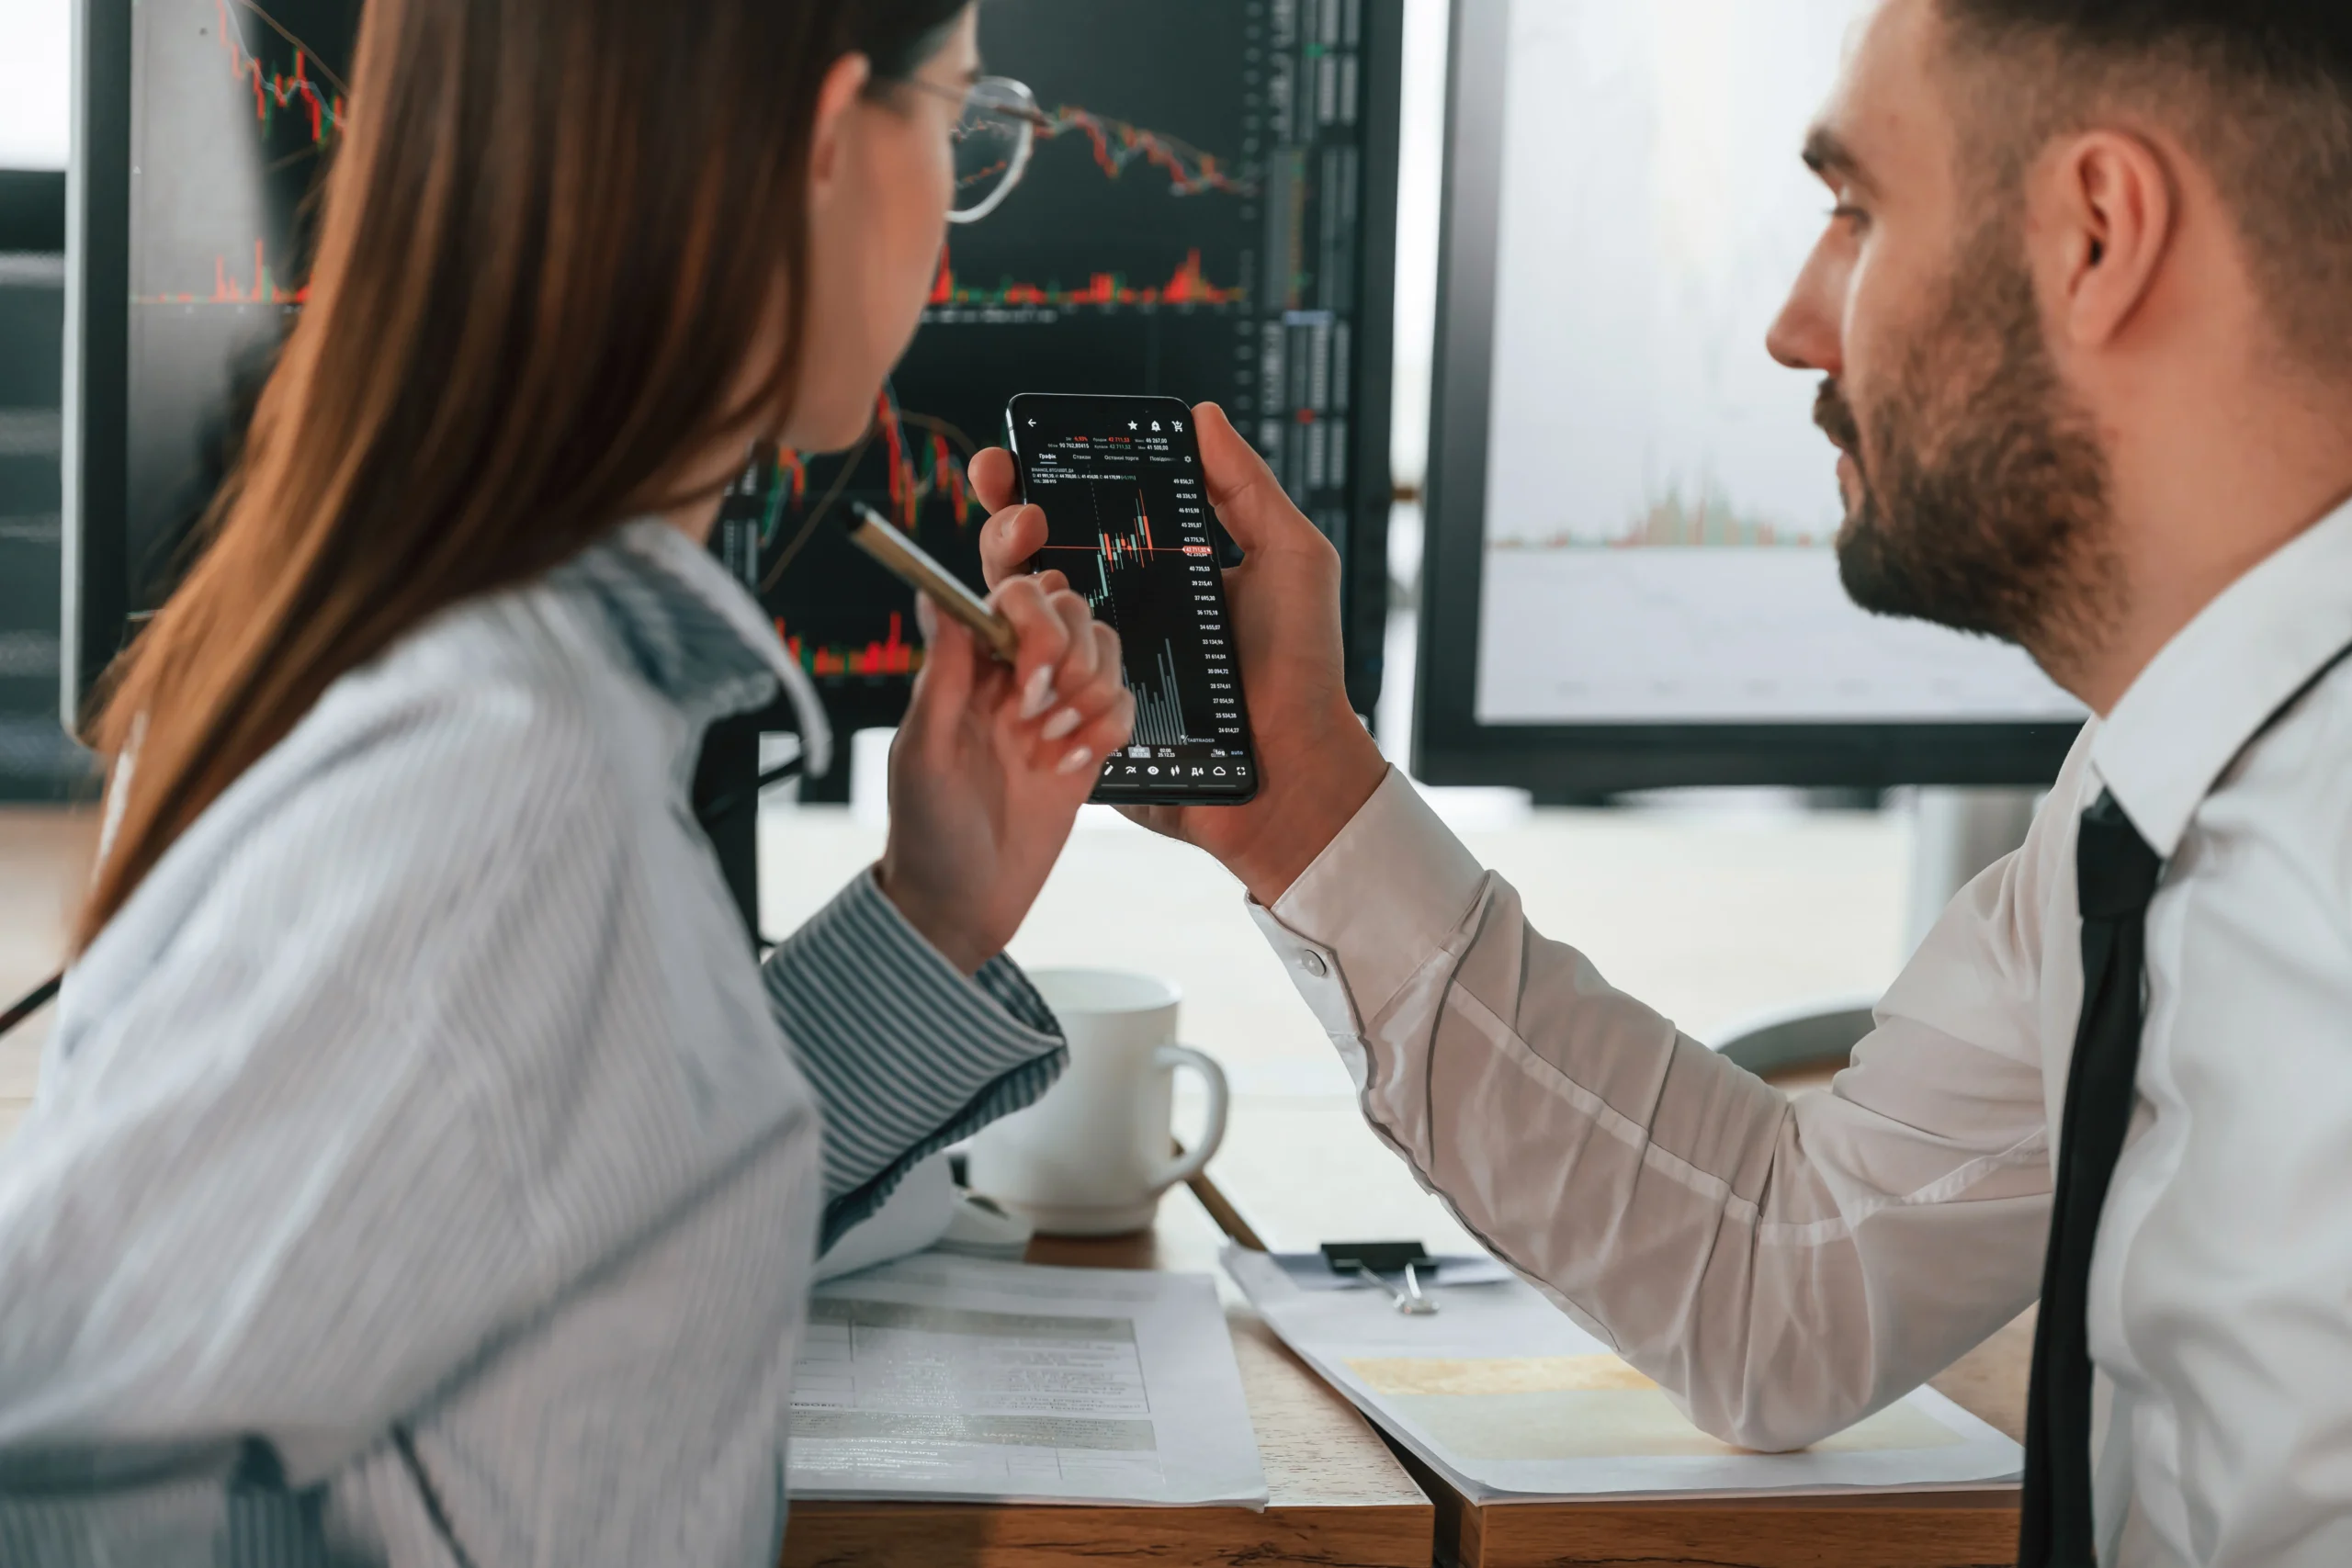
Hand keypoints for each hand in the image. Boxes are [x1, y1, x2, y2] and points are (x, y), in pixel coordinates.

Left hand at [877, 579, 1134, 973]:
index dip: (1035, 619)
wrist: (963, 904)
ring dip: (1091, 694)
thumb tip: (932, 593)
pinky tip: (1072, 767)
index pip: (1015, 596)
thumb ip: (940, 670)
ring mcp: (1054, 709)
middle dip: (1070, 657)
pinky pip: (1124, 704)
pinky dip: (1109, 730)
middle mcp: (1014, 676)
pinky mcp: (1087, 745)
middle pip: (1072, 612)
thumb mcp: (923, 750)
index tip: (1029, 674)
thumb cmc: (926, 830)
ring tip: (1052, 744)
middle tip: (1039, 713)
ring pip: (1106, 651)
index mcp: (967, 666)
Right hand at [968, 402, 1386, 905]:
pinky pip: (1026, 680)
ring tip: (1029, 561)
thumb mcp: (1290, 559)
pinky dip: (1012, 648)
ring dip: (1004, 575)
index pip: (1080, 511)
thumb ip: (1246, 487)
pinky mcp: (1078, 715)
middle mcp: (1112, 609)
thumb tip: (1201, 417)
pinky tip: (1023, 628)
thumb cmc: (1300, 667)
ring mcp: (1087, 663)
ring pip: (1015, 611)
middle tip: (1020, 510)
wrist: (1290, 769)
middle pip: (1029, 554)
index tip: (1014, 452)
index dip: (1037, 477)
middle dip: (1003, 519)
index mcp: (1153, 567)